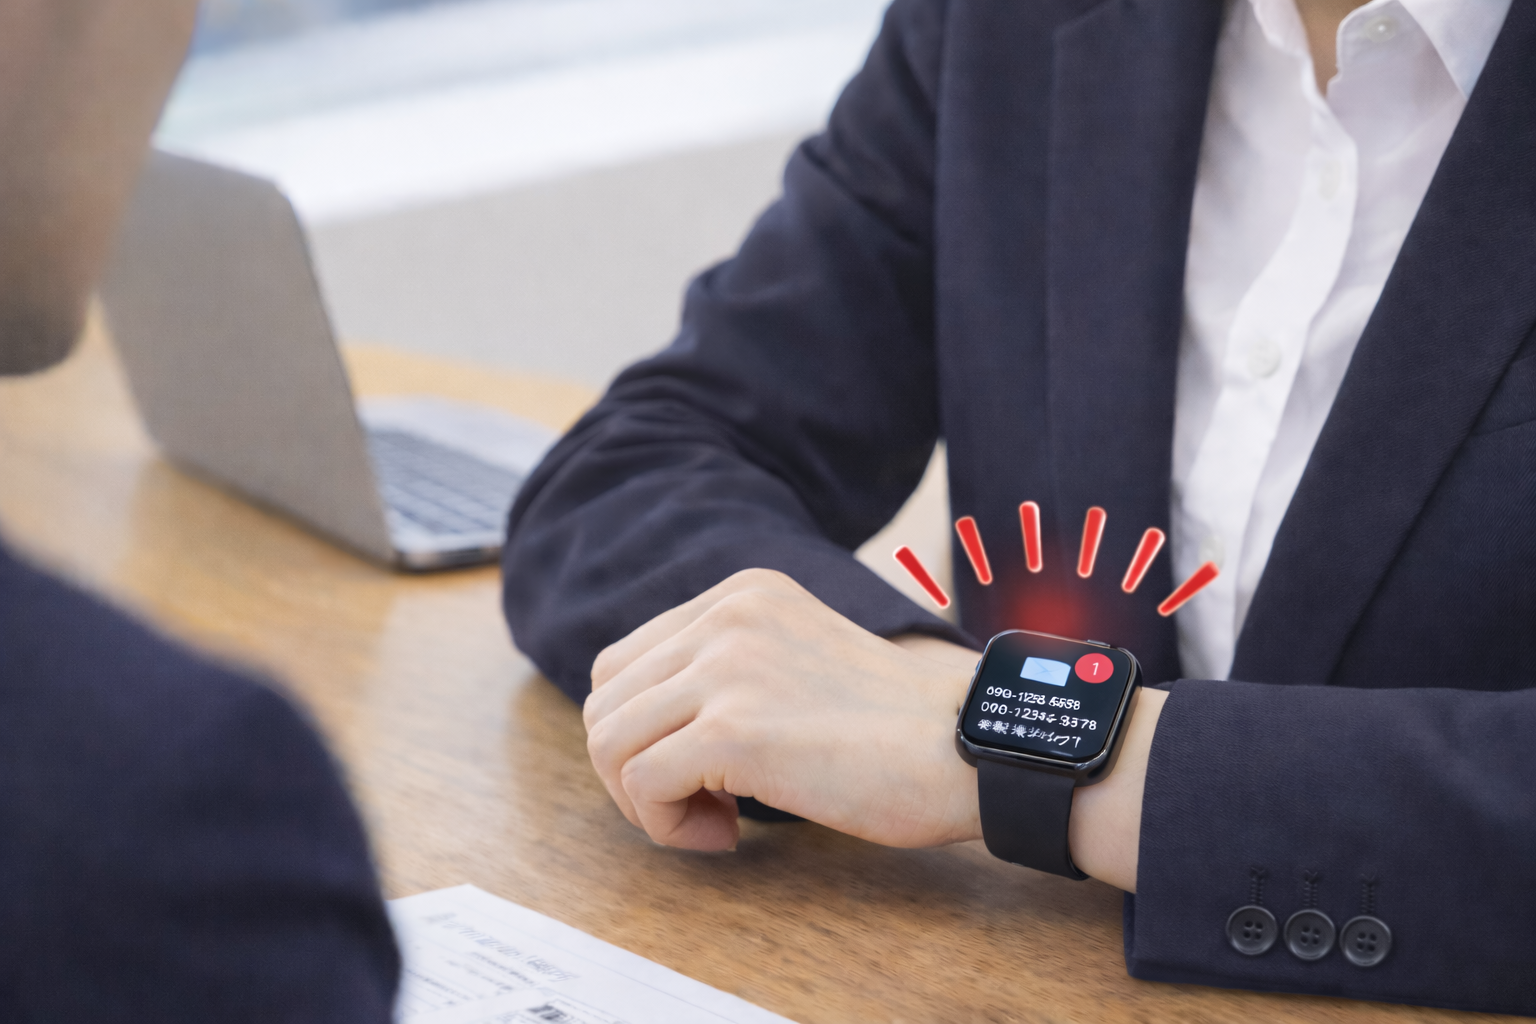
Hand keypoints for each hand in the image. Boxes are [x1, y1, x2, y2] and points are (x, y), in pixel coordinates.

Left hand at [583, 568, 981, 851]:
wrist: (971, 748)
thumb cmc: (903, 728)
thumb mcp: (803, 659)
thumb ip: (735, 670)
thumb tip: (657, 730)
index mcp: (741, 594)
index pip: (626, 661)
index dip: (642, 731)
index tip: (696, 772)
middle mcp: (724, 616)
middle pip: (606, 701)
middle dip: (631, 769)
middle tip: (696, 806)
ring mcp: (725, 668)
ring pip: (608, 742)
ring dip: (645, 802)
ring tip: (713, 822)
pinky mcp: (731, 730)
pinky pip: (642, 785)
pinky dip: (667, 826)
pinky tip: (725, 835)